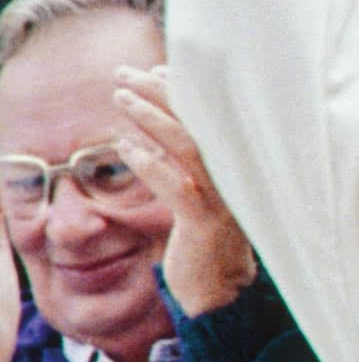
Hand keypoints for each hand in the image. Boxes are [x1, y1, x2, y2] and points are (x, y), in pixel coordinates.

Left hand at [112, 66, 257, 316]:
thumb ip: (182, 165)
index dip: (183, 90)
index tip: (156, 70)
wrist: (223, 291)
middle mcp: (234, 176)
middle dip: (160, 92)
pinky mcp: (204, 221)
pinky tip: (125, 149)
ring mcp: (222, 198)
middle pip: (198, 122)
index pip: (211, 117)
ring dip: (151, 119)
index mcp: (235, 167)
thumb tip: (151, 135)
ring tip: (120, 98)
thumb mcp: (197, 196)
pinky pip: (173, 184)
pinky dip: (149, 164)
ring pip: (186, 146)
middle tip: (124, 74)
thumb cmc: (206, 241)